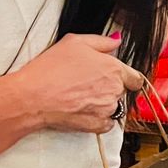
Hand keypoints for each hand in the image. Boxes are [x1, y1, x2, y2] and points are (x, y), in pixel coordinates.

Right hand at [14, 35, 144, 133]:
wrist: (32, 96)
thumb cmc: (50, 68)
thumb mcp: (75, 42)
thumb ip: (101, 42)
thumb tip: (116, 42)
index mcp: (113, 69)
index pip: (135, 78)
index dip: (125, 77)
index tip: (113, 77)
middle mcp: (114, 90)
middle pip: (122, 91)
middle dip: (110, 88)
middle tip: (87, 83)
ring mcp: (106, 109)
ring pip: (114, 107)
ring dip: (103, 103)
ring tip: (80, 96)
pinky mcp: (97, 125)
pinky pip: (106, 123)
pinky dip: (98, 118)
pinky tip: (81, 109)